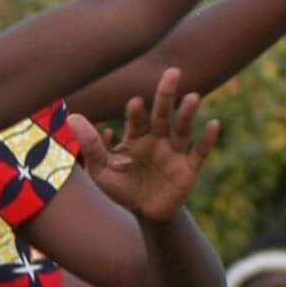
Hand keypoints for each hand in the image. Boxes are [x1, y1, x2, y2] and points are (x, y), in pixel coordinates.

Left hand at [72, 69, 219, 222]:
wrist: (144, 214)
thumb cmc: (121, 189)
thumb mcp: (102, 170)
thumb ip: (91, 145)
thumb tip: (72, 117)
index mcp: (136, 136)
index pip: (137, 118)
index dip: (136, 111)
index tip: (135, 103)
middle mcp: (157, 138)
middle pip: (163, 114)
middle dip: (166, 95)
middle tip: (172, 72)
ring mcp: (174, 152)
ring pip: (182, 128)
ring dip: (187, 113)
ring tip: (193, 96)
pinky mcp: (188, 168)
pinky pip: (199, 152)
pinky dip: (206, 139)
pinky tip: (213, 124)